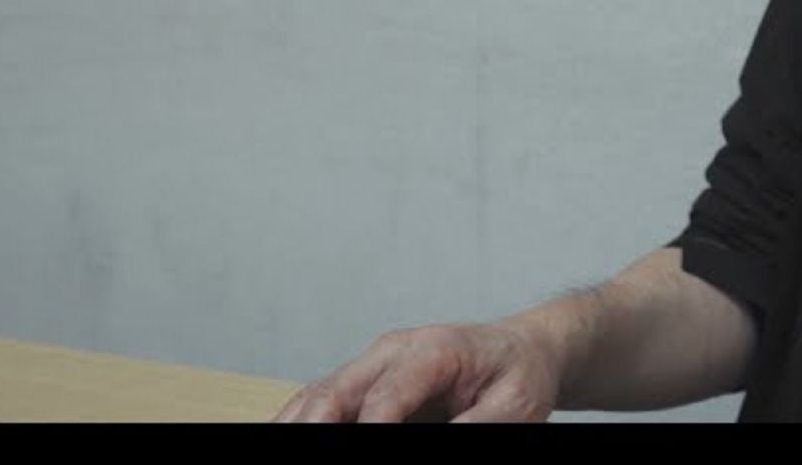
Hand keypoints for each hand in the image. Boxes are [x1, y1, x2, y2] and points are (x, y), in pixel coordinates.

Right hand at [273, 319, 565, 422]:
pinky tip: (291, 432)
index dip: (370, 430)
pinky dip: (301, 421)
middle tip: (297, 453)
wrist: (523, 350)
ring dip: (296, 425)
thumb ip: (475, 427)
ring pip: (317, 396)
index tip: (360, 451)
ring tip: (279, 446)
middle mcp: (394, 351)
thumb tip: (439, 436)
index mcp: (435, 350)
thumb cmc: (520, 374)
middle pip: (335, 392)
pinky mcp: (366, 381)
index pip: (386, 397)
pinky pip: (321, 402)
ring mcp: (374, 364)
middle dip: (313, 427)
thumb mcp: (514, 406)